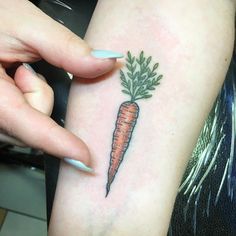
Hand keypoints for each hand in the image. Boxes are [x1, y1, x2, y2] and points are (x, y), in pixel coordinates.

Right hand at [0, 0, 121, 169]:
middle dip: (41, 96)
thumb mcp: (23, 24)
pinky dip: (28, 101)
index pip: (28, 125)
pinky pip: (22, 121)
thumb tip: (104, 62)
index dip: (58, 143)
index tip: (84, 159)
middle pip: (32, 126)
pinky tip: (16, 82)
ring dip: (33, 97)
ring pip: (29, 125)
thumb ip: (64, 47)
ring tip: (17, 71)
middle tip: (26, 68)